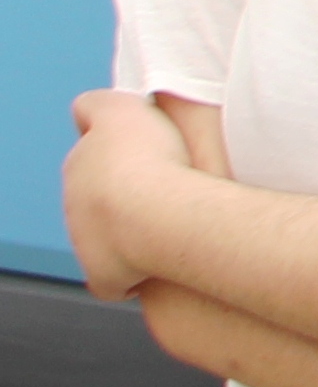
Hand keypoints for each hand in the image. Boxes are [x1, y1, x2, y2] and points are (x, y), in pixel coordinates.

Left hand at [64, 89, 189, 298]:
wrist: (155, 214)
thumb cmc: (150, 160)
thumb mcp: (120, 109)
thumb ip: (98, 107)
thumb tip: (86, 113)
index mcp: (79, 164)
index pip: (88, 160)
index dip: (116, 160)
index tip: (146, 160)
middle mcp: (75, 204)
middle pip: (98, 201)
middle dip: (126, 199)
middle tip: (169, 193)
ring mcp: (86, 243)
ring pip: (107, 238)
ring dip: (133, 234)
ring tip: (173, 226)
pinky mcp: (102, 277)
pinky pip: (114, 279)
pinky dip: (133, 274)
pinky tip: (161, 265)